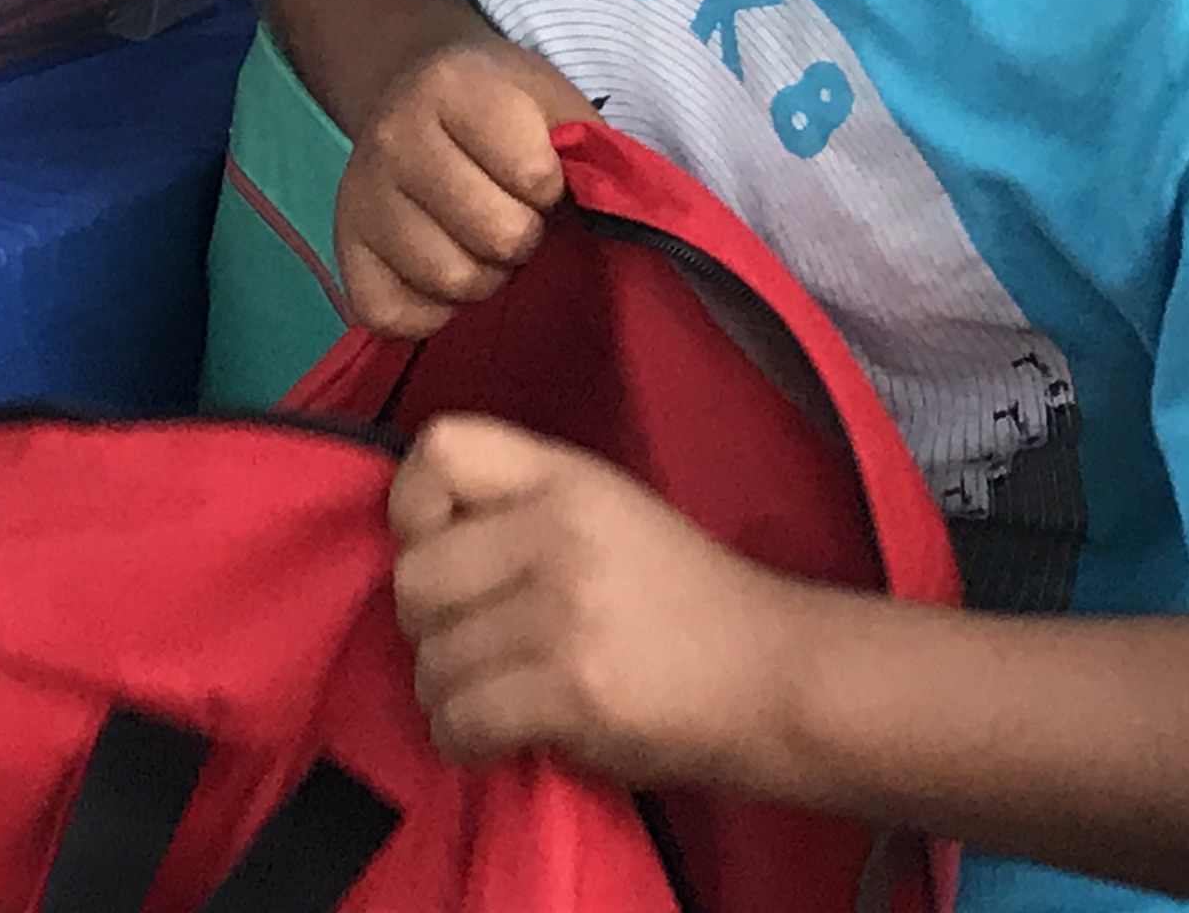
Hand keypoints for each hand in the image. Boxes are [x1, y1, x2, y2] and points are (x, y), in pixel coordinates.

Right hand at [334, 32, 592, 336]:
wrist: (414, 93)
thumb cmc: (503, 108)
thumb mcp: (555, 99)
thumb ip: (592, 148)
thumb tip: (626, 214)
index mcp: (454, 86)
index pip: (536, 178)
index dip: (552, 189)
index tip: (540, 177)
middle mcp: (393, 133)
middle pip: (497, 238)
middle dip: (521, 236)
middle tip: (511, 215)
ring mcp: (359, 194)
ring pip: (450, 281)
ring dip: (482, 275)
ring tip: (476, 240)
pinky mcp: (342, 249)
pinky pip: (396, 317)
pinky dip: (430, 312)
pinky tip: (437, 270)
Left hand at [392, 416, 793, 785]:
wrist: (776, 677)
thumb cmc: (681, 598)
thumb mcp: (604, 510)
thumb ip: (515, 509)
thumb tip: (414, 547)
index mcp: (564, 477)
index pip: (440, 450)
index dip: (412, 506)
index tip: (436, 549)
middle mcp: (558, 533)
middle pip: (415, 579)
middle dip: (428, 626)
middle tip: (470, 645)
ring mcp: (564, 615)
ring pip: (433, 661)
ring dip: (446, 693)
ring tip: (489, 697)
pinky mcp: (572, 693)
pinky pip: (462, 718)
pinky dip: (462, 739)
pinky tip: (493, 738)